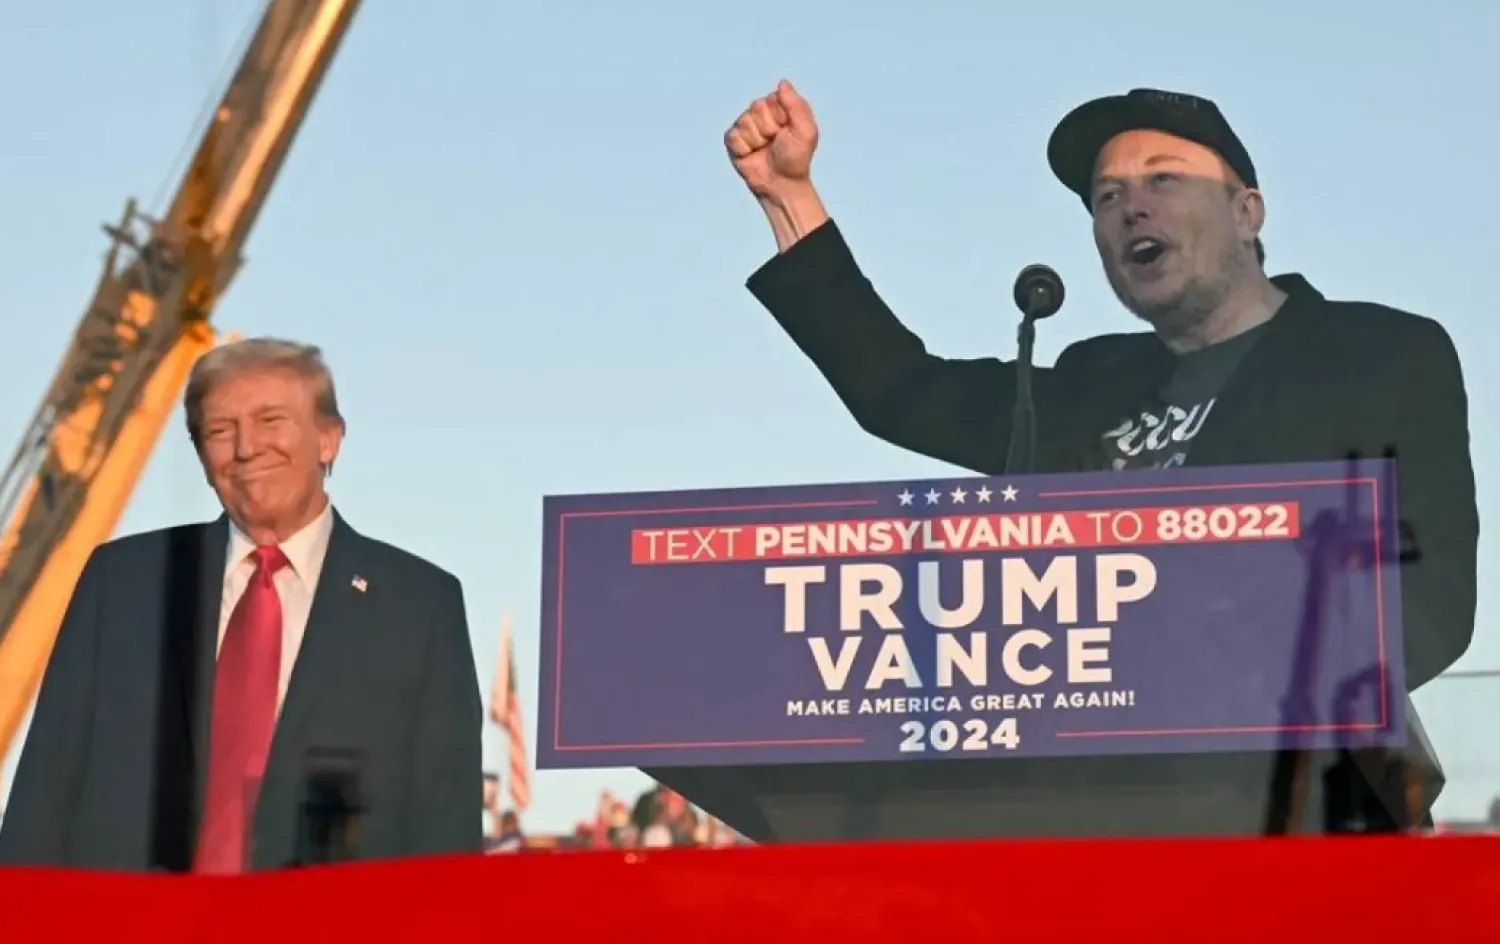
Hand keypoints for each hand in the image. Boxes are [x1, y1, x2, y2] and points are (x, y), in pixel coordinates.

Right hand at [725, 80, 818, 198]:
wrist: (782, 183)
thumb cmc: (796, 157)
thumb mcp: (806, 131)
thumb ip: (797, 105)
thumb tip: (782, 83)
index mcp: (777, 106)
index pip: (771, 99)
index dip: (780, 117)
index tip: (787, 131)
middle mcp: (759, 112)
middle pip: (756, 108)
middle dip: (768, 129)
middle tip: (775, 142)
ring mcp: (745, 126)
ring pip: (745, 123)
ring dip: (757, 140)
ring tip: (764, 149)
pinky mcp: (733, 140)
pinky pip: (733, 137)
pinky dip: (744, 149)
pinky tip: (751, 154)